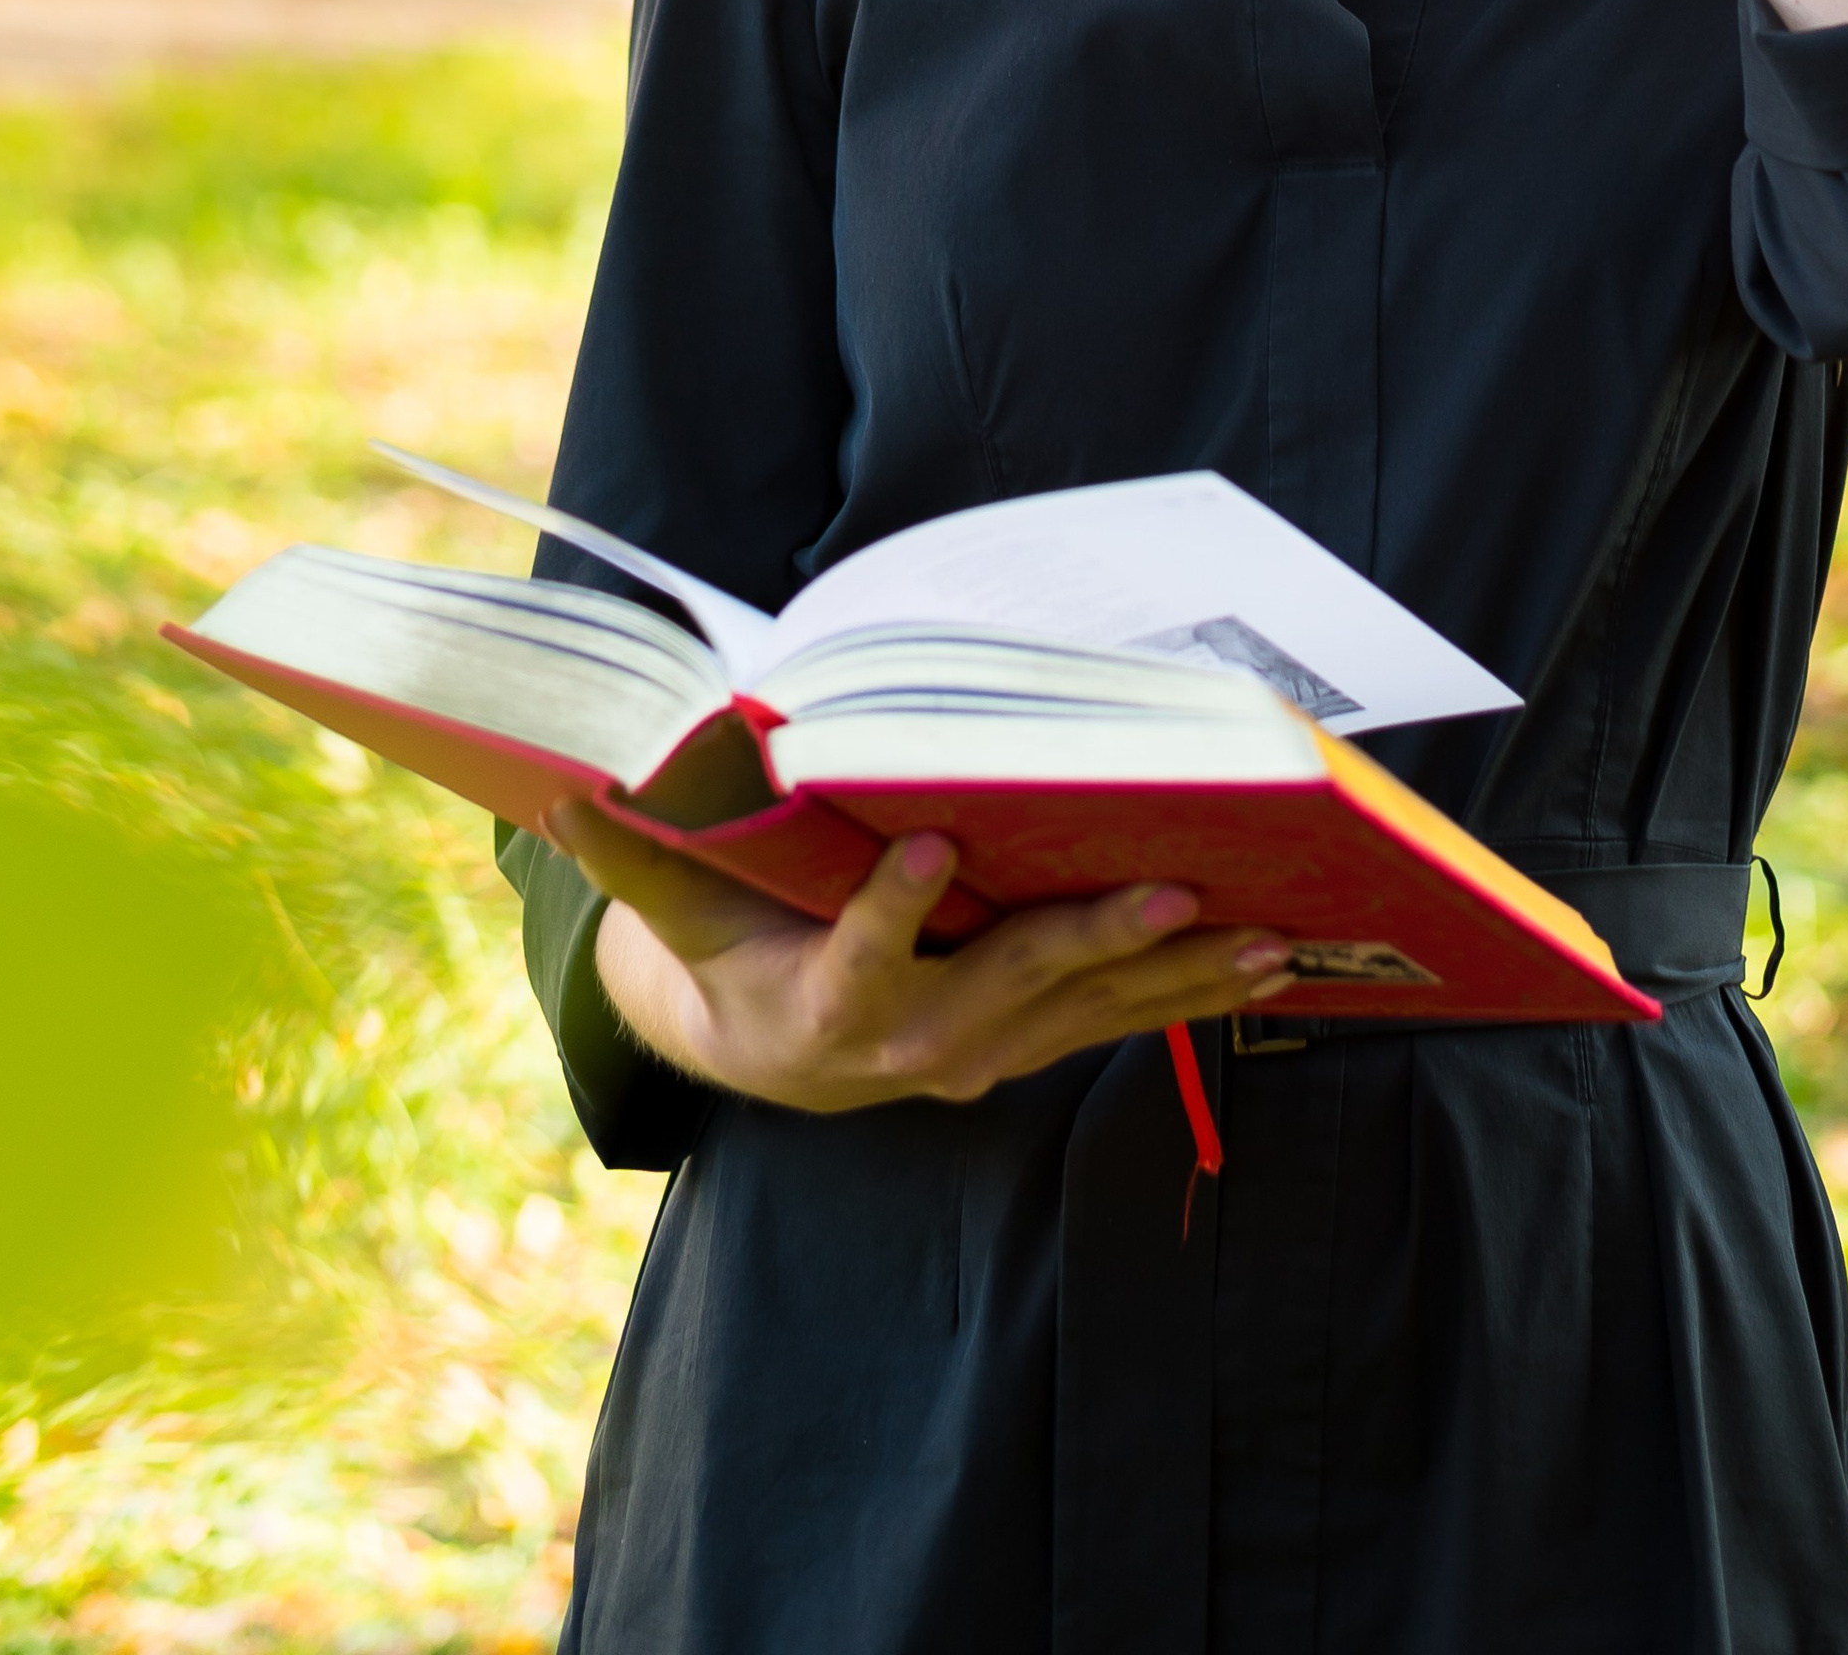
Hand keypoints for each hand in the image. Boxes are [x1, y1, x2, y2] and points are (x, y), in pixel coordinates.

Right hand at [545, 799, 1295, 1111]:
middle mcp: (919, 1046)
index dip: (892, 909)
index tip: (932, 851)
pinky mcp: (1034, 1046)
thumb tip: (564, 789)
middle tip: (1173, 887)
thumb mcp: (671, 919)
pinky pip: (1125, 1023)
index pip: (862, 961)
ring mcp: (988, 1055)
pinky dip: (1198, 994)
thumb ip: (633, 858)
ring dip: (1184, 976)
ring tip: (1272, 935)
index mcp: (825, 1009)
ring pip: (1094, 1015)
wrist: (766, 1059)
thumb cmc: (725, 956)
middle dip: (1097, 938)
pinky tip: (1282, 961)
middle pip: (1013, 989)